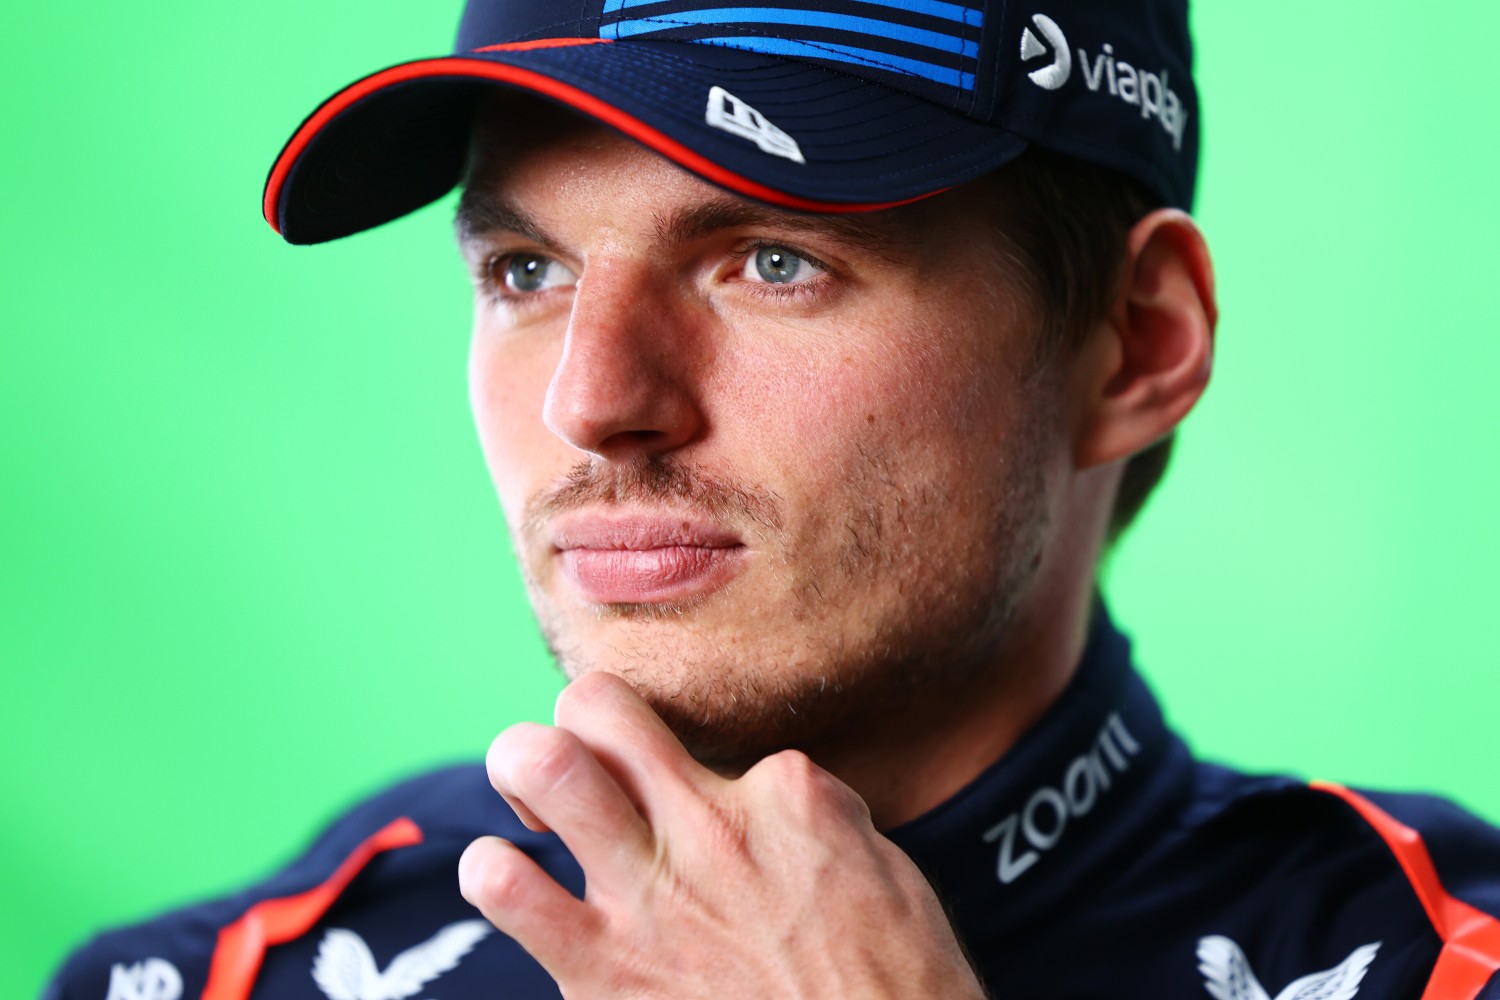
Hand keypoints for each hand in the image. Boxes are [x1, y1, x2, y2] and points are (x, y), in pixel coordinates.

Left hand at [458, 671, 986, 998]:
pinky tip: (520, 892)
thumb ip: (806, 820)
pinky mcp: (599, 973)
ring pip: (541, 768)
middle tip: (582, 765)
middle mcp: (707, 829)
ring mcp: (646, 897)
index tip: (719, 821)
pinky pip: (510, 894)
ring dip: (522, 777)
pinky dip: (501, 882)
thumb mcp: (881, 875)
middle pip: (596, 708)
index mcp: (787, 798)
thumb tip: (759, 799)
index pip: (710, 740)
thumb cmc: (895, 993)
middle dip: (574, 719)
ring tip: (537, 817)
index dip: (707, 774)